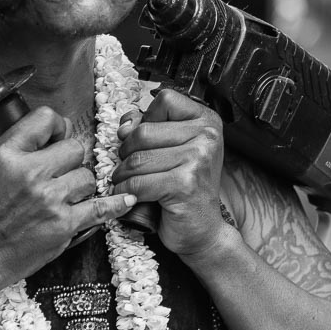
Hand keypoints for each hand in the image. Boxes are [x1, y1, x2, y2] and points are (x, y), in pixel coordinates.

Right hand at [0, 106, 134, 287]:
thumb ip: (21, 145)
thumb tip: (59, 130)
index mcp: (8, 155)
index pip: (46, 118)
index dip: (57, 127)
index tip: (57, 139)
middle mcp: (29, 174)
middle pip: (75, 148)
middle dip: (69, 161)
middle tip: (56, 176)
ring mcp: (49, 200)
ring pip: (87, 176)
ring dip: (80, 186)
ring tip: (61, 198)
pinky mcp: (64, 224)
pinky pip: (101, 207)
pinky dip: (116, 204)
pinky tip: (125, 199)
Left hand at [111, 89, 226, 259]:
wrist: (202, 229)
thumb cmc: (184, 188)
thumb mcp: (172, 150)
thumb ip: (151, 128)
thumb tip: (125, 124)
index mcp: (207, 121)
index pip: (164, 100)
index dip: (144, 119)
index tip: (141, 140)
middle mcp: (207, 136)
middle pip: (144, 131)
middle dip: (126, 152)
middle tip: (128, 167)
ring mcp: (198, 159)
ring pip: (137, 159)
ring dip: (122, 174)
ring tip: (126, 182)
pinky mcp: (185, 184)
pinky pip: (138, 182)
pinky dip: (126, 192)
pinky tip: (129, 197)